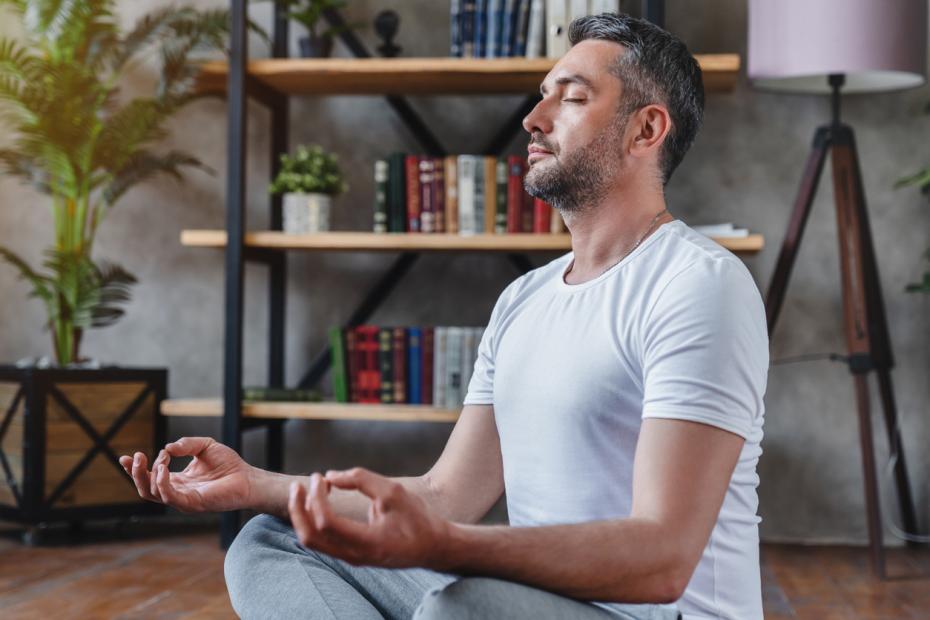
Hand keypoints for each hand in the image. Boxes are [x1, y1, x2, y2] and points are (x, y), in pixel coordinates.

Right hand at [118, 437, 254, 512]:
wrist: (248, 478)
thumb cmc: (229, 465)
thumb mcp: (204, 446)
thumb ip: (186, 444)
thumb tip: (166, 448)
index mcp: (178, 480)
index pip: (149, 477)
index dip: (134, 469)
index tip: (124, 457)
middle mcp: (177, 491)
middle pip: (145, 488)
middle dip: (135, 473)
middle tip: (136, 456)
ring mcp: (183, 499)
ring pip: (153, 494)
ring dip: (149, 474)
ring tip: (158, 458)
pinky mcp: (192, 503)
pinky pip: (169, 497)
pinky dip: (162, 482)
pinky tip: (163, 468)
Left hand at [288, 467, 451, 569]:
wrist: (432, 547)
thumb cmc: (417, 518)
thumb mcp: (394, 492)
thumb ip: (362, 480)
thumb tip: (330, 476)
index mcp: (367, 542)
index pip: (327, 523)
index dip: (317, 498)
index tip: (320, 477)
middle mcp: (354, 556)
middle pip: (310, 537)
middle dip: (299, 508)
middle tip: (300, 484)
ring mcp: (350, 558)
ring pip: (312, 541)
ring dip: (303, 514)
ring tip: (306, 489)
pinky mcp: (350, 554)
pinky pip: (322, 540)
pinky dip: (314, 519)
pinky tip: (320, 499)